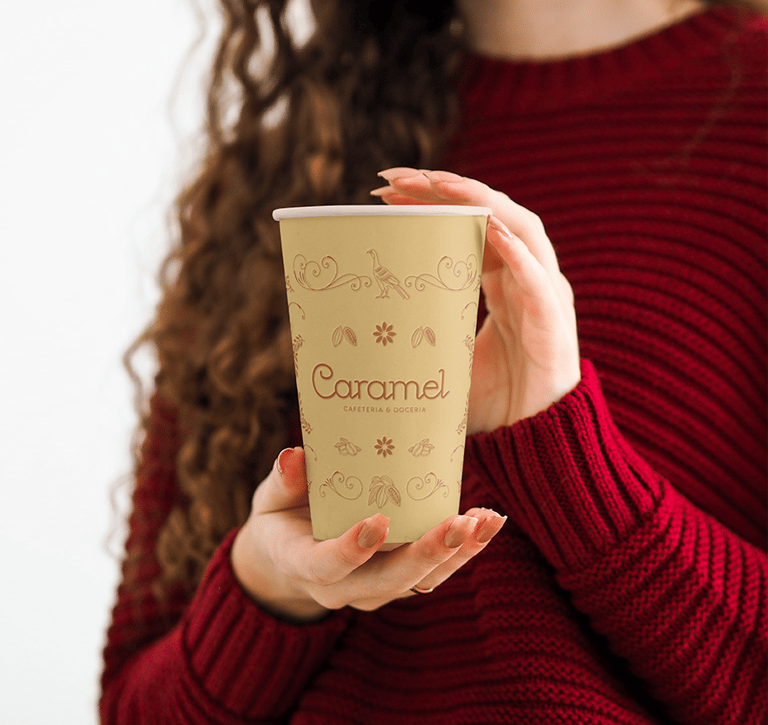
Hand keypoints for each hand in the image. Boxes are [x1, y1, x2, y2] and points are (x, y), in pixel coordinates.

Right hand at [232, 447, 506, 621]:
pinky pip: (434, 573)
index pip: (327, 566)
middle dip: (426, 554)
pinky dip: (464, 550)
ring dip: (456, 553)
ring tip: (485, 520)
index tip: (380, 521)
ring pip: (419, 580)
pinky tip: (489, 522)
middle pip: (388, 580)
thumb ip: (283, 481)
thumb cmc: (281, 520)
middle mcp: (343, 588)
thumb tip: (292, 456)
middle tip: (458, 524)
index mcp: (303, 564)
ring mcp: (375, 589)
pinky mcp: (398, 582)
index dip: (353, 549)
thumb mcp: (270, 500)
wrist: (290, 561)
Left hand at [372, 168, 580, 431]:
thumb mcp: (447, 354)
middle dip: (442, 189)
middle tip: (392, 179)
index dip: (429, 203)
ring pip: (518, 227)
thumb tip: (362, 333)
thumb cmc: (495, 399)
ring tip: (434, 184)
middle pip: (488, 213)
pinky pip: (538, 277)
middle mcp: (524, 275)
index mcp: (501, 280)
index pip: (466, 225)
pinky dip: (517, 249)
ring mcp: (542, 293)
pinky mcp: (553, 319)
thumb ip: (422, 331)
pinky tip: (489, 226)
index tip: (383, 192)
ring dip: (477, 201)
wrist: (535, 439)